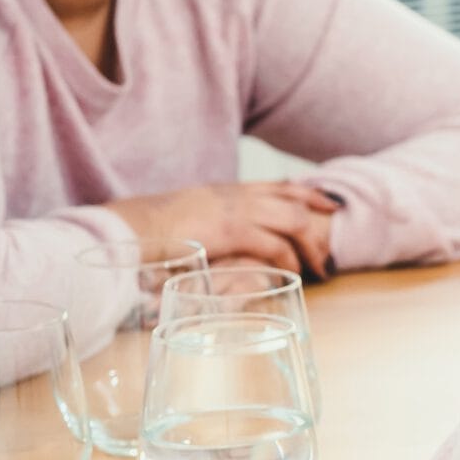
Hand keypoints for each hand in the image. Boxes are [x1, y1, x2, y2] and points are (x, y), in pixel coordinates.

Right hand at [104, 182, 342, 280]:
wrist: (124, 231)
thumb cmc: (145, 232)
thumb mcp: (182, 222)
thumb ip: (204, 227)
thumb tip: (212, 244)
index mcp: (223, 192)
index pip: (275, 186)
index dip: (304, 193)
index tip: (325, 202)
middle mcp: (234, 196)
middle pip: (292, 199)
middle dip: (319, 214)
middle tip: (335, 234)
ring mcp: (234, 211)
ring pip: (292, 221)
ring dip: (310, 245)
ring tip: (319, 266)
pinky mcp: (230, 231)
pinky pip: (273, 244)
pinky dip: (288, 259)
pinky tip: (293, 273)